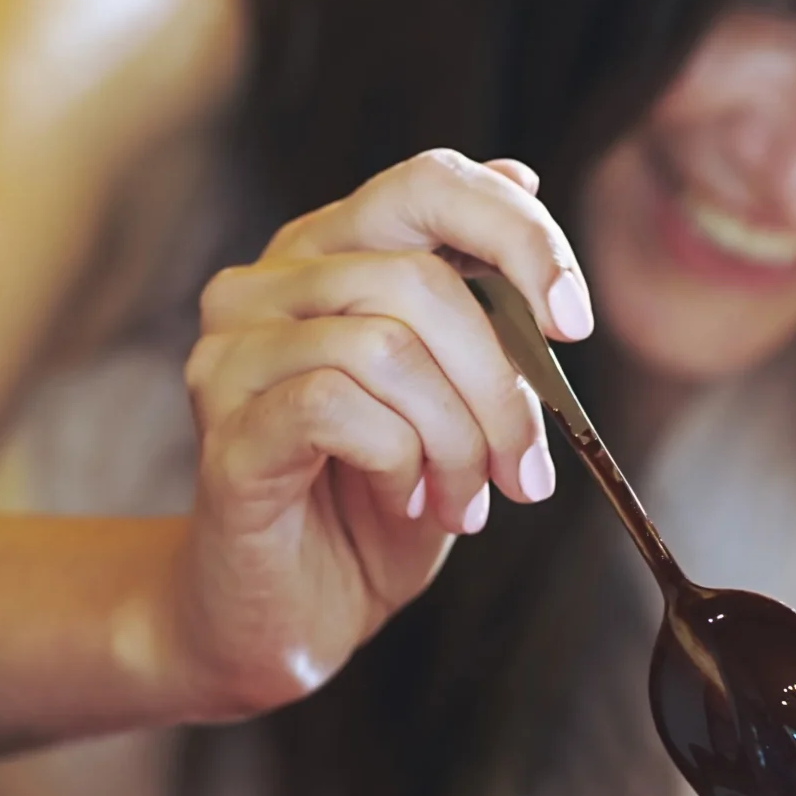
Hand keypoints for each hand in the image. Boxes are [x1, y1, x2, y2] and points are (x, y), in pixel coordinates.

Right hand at [165, 148, 593, 717]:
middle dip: (500, 384)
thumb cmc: (365, 508)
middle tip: (523, 469)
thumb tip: (519, 176)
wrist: (282, 619)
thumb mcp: (453, 395)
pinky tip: (402, 500)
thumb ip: (476, 294)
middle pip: (416, 277)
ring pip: (384, 347)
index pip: (424, 183)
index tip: (572, 324)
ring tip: (460, 501)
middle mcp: (260, 290)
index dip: (517, 237)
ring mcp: (229, 359)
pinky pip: (336, 408)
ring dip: (454, 440)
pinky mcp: (223, 432)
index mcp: (321, 258)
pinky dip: (398, 462)